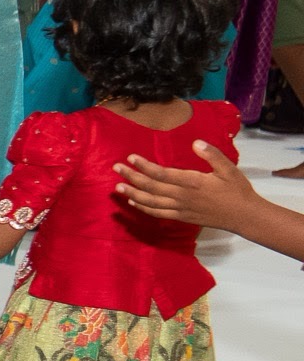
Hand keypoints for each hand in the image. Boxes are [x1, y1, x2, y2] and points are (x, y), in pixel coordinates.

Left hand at [116, 140, 252, 227]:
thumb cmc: (237, 190)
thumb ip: (212, 155)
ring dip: (133, 193)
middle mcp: (183, 196)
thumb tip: (196, 142)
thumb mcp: (229, 169)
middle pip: (151, 187)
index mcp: (193, 182)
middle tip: (116, 168)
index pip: (162, 174)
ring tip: (118, 186)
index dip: (145, 166)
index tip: (130, 157)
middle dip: (132, 177)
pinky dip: (143, 208)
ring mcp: (181, 209)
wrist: (244, 216)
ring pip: (151, 202)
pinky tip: (133, 202)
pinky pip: (158, 213)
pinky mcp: (181, 217)